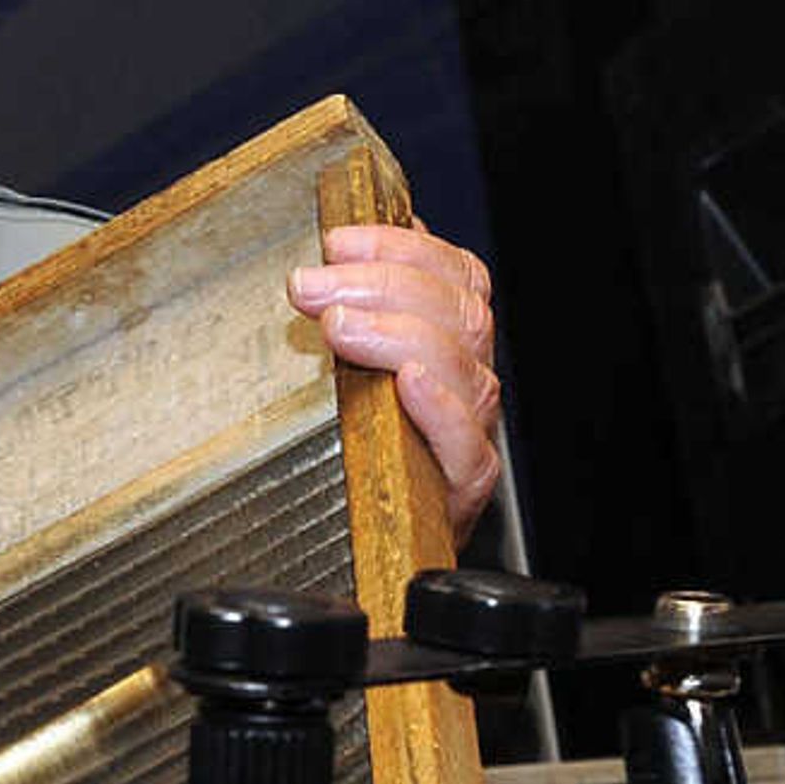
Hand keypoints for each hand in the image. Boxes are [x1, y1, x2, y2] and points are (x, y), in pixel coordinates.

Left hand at [289, 223, 502, 537]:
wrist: (380, 540)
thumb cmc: (363, 445)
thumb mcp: (351, 367)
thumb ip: (355, 311)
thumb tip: (326, 254)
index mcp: (453, 339)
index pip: (454, 274)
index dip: (401, 247)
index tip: (337, 243)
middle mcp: (469, 381)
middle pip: (460, 313)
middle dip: (382, 286)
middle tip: (313, 287)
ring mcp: (471, 433)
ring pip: (466, 370)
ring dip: (398, 336)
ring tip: (341, 328)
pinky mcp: (463, 488)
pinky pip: (467, 445)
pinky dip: (440, 409)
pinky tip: (409, 383)